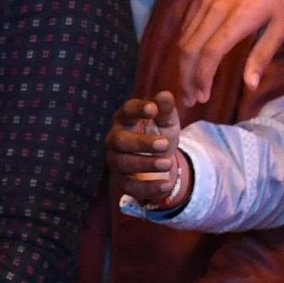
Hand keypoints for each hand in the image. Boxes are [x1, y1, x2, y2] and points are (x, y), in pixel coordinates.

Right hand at [106, 92, 189, 213]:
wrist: (160, 164)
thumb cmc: (160, 135)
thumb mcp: (167, 122)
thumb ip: (166, 109)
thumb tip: (165, 95)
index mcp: (125, 119)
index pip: (126, 111)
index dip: (137, 109)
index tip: (153, 109)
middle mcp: (115, 139)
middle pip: (120, 140)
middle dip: (141, 142)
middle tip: (164, 144)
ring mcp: (116, 161)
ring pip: (124, 163)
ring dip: (145, 163)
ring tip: (168, 163)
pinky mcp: (122, 181)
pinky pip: (131, 186)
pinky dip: (149, 187)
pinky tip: (167, 184)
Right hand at [175, 0, 283, 105]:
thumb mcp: (279, 28)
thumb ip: (261, 57)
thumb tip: (250, 85)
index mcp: (237, 19)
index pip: (209, 54)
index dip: (202, 78)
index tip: (203, 97)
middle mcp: (214, 9)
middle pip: (189, 49)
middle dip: (186, 77)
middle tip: (190, 98)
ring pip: (184, 38)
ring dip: (183, 64)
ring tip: (189, 84)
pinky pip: (186, 24)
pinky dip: (185, 46)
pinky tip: (191, 59)